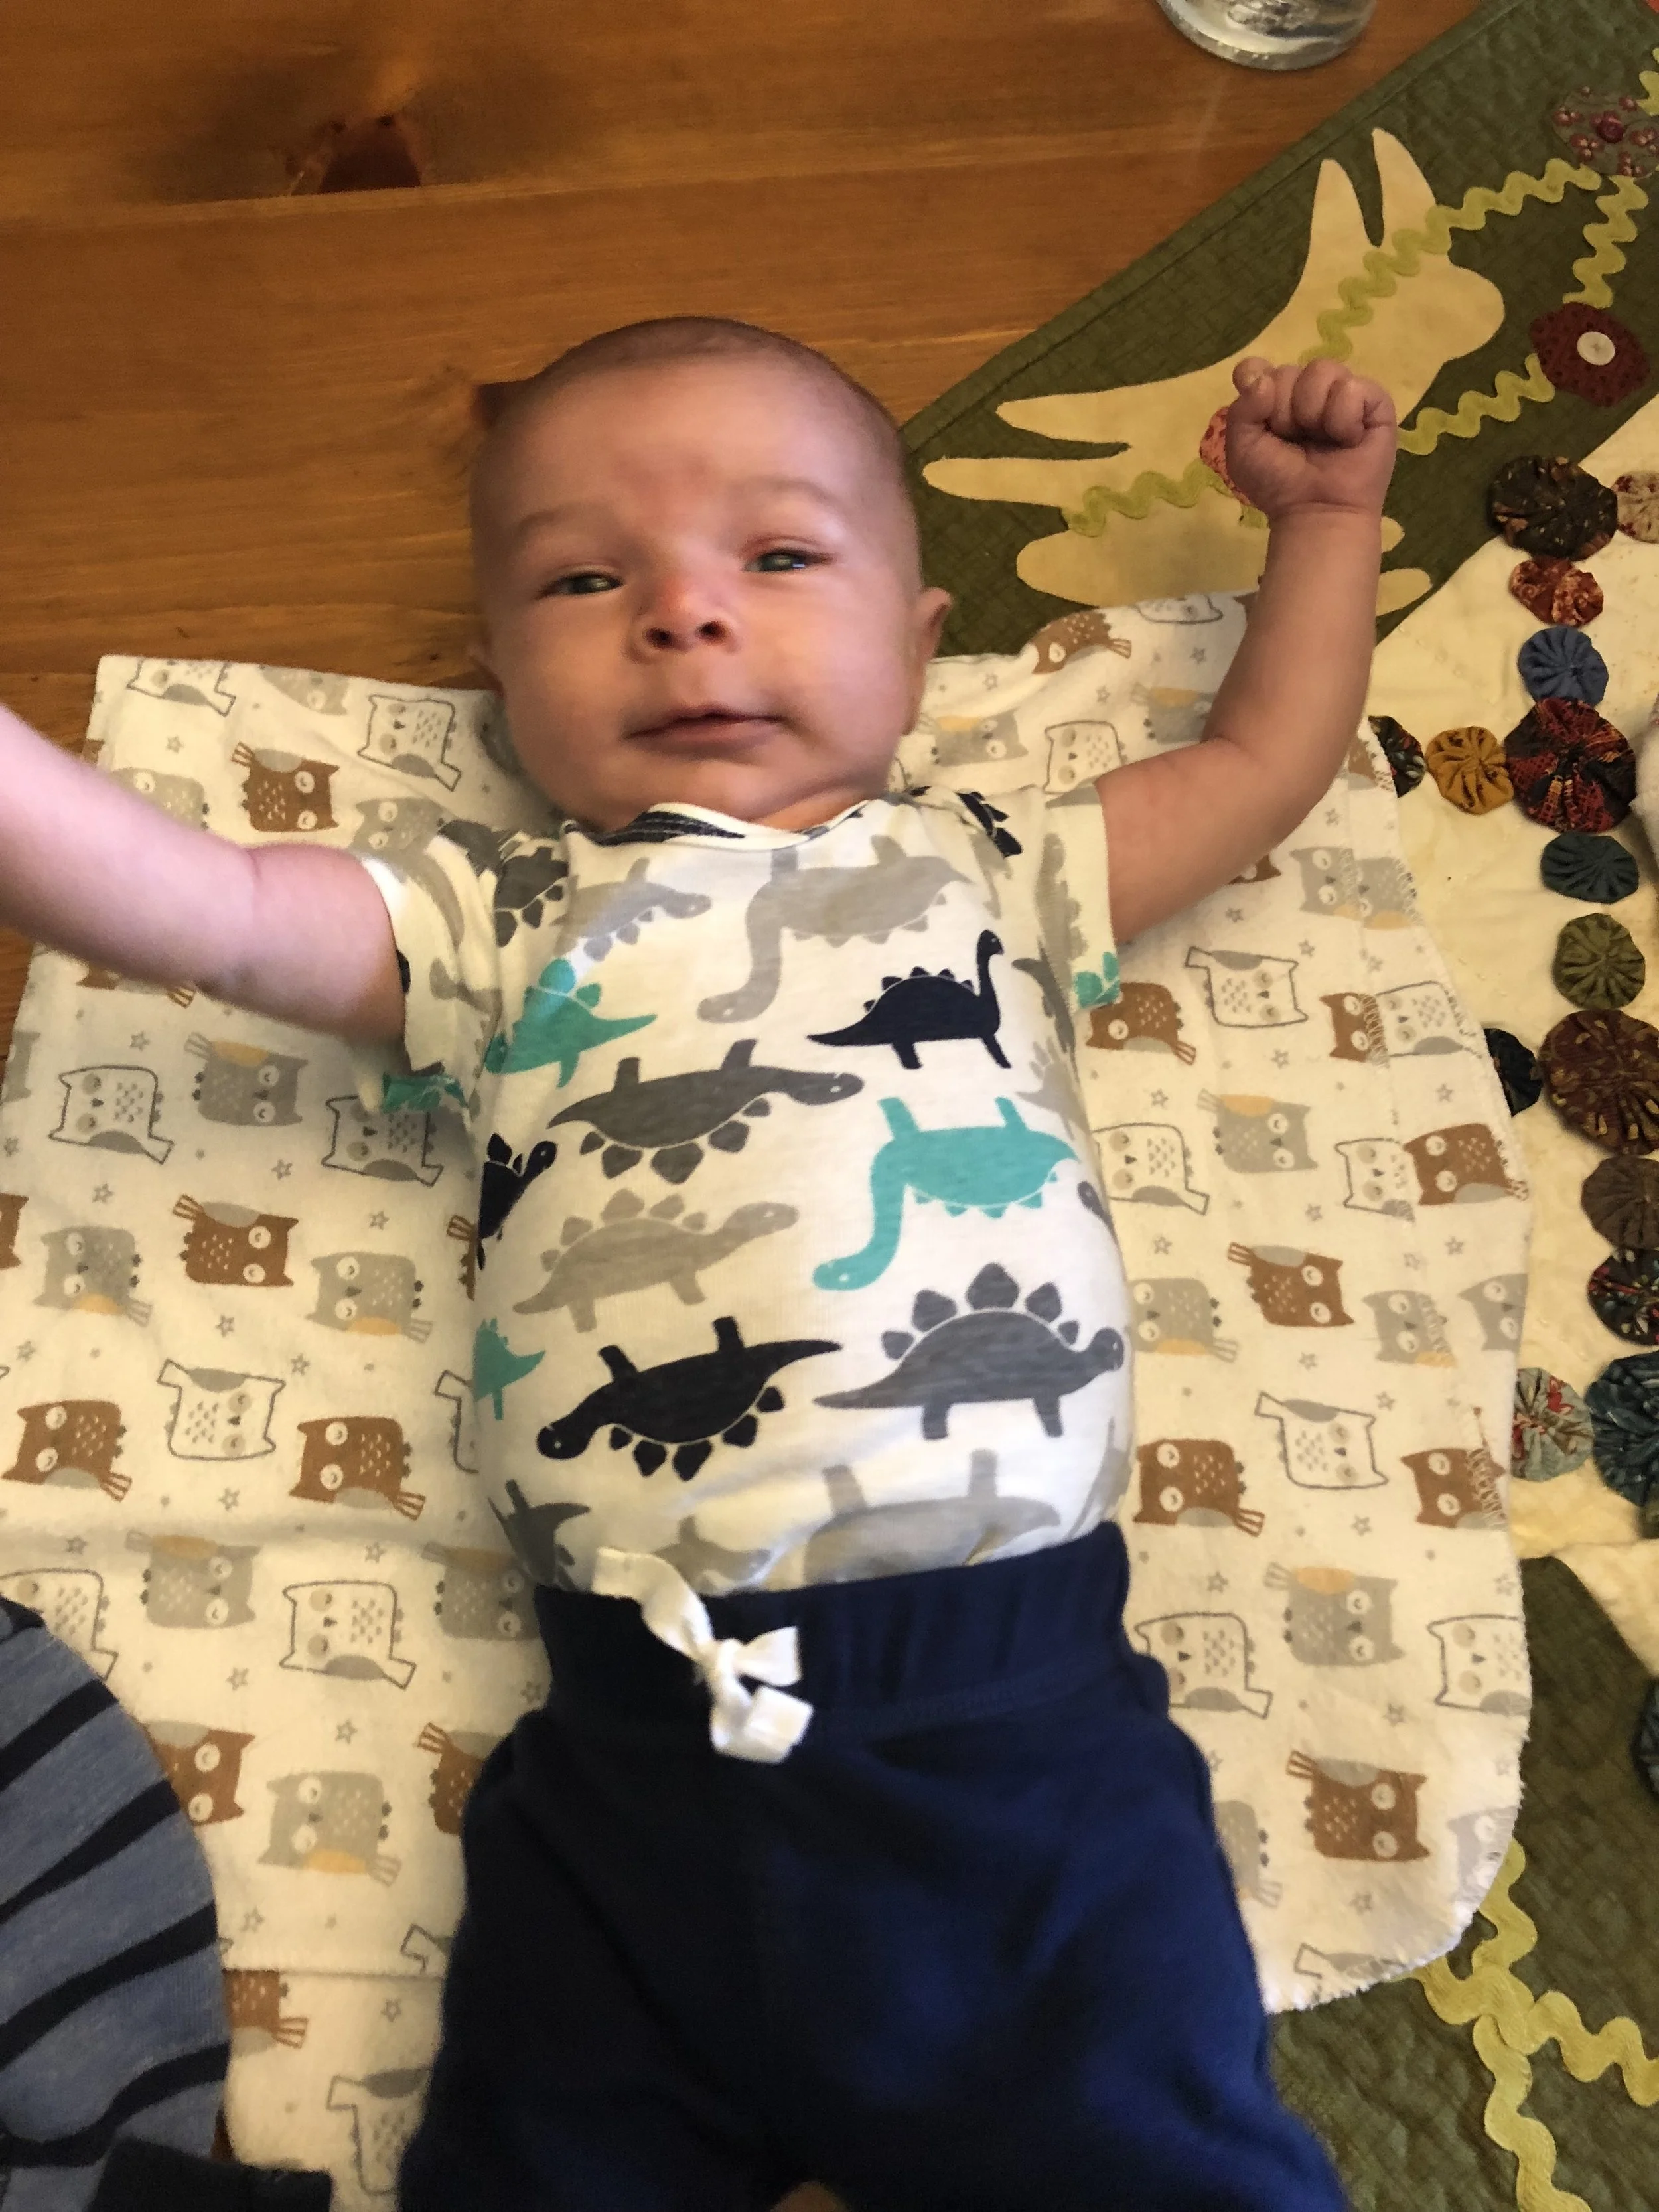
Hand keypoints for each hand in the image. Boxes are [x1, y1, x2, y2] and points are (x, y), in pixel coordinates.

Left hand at [1223, 357, 1396, 522]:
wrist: (1316, 510)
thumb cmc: (1279, 485)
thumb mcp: (1244, 451)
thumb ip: (1242, 410)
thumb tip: (1263, 379)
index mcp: (1274, 399)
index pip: (1256, 367)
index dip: (1254, 380)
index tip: (1260, 410)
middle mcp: (1306, 391)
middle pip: (1287, 371)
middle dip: (1283, 411)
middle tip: (1293, 441)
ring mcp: (1340, 392)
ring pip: (1321, 370)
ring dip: (1312, 411)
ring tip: (1320, 439)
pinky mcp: (1373, 400)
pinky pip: (1352, 386)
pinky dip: (1343, 417)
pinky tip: (1347, 439)